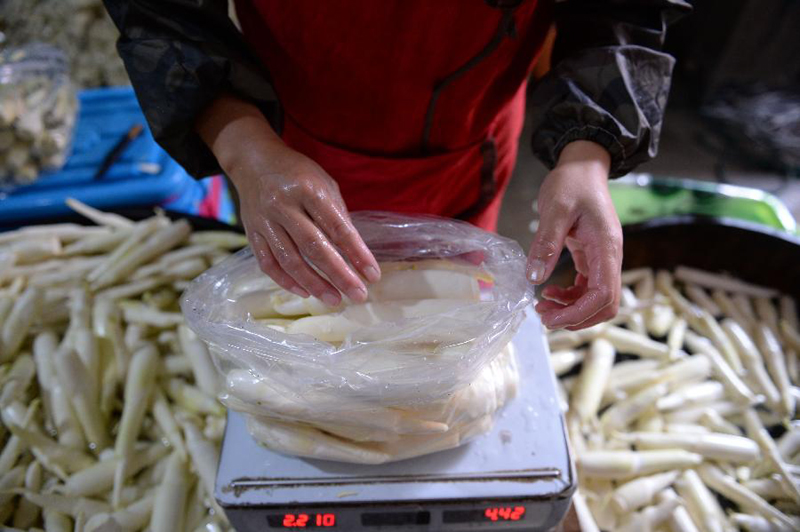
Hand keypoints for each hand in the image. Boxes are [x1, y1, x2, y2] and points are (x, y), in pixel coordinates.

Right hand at [197, 94, 379, 304]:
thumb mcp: (325, 184)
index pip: (337, 227)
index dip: (356, 253)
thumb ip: (338, 216)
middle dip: (338, 275)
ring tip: (335, 300)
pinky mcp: (251, 232)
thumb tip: (355, 254)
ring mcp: (264, 220)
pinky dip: (285, 281)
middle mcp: (283, 205)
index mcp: (308, 190)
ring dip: (314, 284)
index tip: (373, 275)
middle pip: (313, 247)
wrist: (254, 161)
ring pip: (289, 260)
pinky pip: (267, 263)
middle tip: (358, 295)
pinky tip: (305, 292)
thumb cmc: (298, 174)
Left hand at [527, 141, 621, 329]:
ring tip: (542, 307)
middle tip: (544, 317)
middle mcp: (610, 257)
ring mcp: (602, 259)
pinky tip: (549, 291)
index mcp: (606, 247)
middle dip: (576, 317)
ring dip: (571, 310)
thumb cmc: (572, 183)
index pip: (603, 294)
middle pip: (605, 305)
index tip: (551, 318)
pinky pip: (587, 288)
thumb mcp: (555, 209)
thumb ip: (546, 243)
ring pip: (596, 300)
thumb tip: (535, 277)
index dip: (579, 313)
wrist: (583, 167)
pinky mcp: (592, 258)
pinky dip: (570, 297)